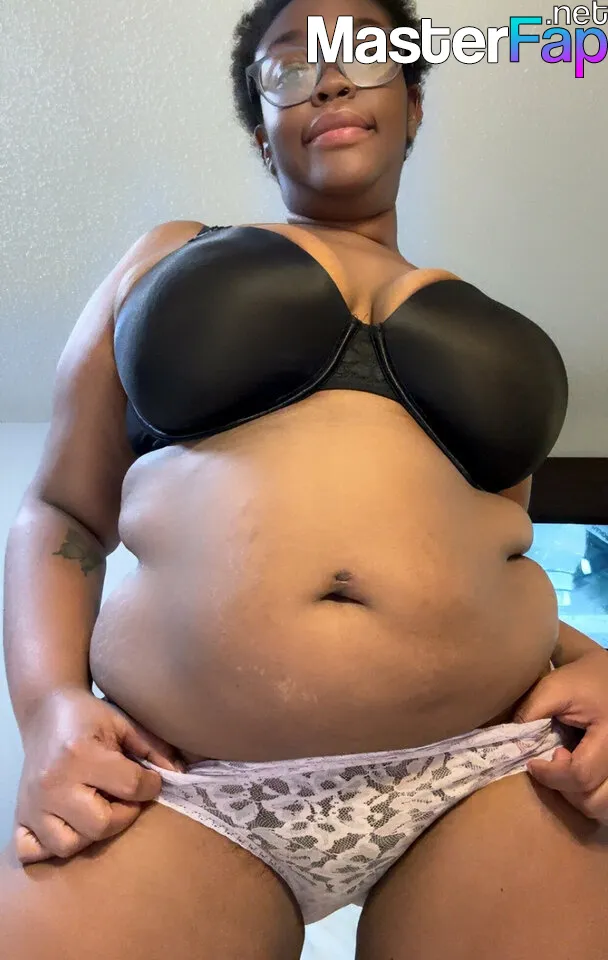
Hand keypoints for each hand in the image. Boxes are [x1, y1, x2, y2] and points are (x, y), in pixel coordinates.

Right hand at [15, 687, 184, 862]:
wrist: (45, 711)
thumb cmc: (88, 717)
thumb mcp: (124, 723)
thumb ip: (154, 748)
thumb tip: (179, 775)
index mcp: (80, 755)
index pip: (130, 787)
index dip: (151, 785)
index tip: (151, 780)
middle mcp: (52, 783)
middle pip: (100, 825)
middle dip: (124, 813)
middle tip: (125, 796)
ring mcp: (32, 804)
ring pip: (69, 845)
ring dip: (90, 832)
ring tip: (97, 808)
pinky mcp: (19, 816)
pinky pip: (31, 851)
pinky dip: (50, 846)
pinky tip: (67, 824)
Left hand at [513, 650, 607, 822]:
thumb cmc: (584, 680)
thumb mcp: (556, 687)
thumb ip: (532, 713)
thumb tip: (511, 744)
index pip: (580, 775)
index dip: (550, 775)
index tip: (532, 763)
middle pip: (596, 802)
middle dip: (566, 791)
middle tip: (554, 763)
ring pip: (604, 808)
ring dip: (580, 799)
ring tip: (568, 770)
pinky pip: (607, 802)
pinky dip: (592, 797)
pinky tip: (580, 778)